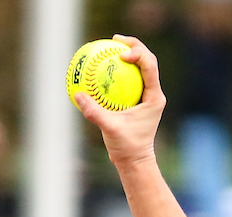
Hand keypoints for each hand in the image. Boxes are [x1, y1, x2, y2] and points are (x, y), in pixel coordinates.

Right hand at [73, 36, 165, 170]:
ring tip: (111, 46)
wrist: (135, 162)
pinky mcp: (139, 101)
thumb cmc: (127, 147)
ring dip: (128, 55)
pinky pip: (129, 81)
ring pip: (140, 69)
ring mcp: (147, 96)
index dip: (137, 53)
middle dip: (133, 46)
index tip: (121, 53)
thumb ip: (94, 111)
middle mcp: (153, 93)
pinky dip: (119, 73)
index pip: (149, 66)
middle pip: (147, 61)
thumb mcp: (109, 129)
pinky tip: (104, 69)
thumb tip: (77, 95)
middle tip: (115, 39)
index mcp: (154, 96)